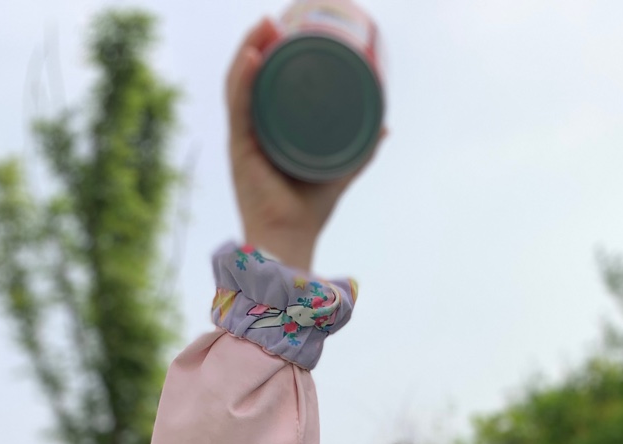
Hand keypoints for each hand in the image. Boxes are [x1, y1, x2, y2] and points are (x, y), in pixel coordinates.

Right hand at [226, 19, 382, 269]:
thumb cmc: (308, 212)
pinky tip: (253, 56)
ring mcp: (242, 138)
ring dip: (249, 48)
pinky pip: (238, 107)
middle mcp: (249, 130)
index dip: (268, 51)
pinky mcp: (240, 150)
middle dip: (259, 42)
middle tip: (276, 19)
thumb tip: (384, 125)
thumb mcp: (338, 170)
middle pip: (247, 76)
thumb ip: (358, 150)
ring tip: (266, 25)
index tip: (286, 27)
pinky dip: (244, 79)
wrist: (291, 241)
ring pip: (239, 83)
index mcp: (265, 130)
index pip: (260, 82)